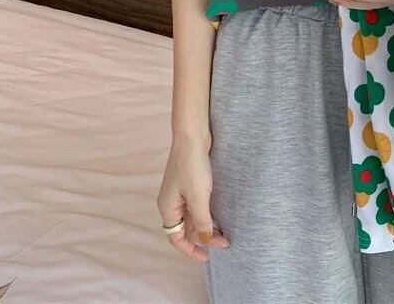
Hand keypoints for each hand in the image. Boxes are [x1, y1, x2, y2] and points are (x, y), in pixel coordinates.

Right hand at [157, 133, 230, 261]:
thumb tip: (203, 240)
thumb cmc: (192, 165)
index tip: (207, 257)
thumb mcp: (199, 197)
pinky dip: (206, 213)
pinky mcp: (190, 182)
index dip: (191, 250)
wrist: (193, 136)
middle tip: (225, 242)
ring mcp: (180, 192)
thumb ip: (201, 221)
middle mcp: (171, 203)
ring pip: (193, 217)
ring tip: (224, 232)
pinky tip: (218, 215)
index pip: (176, 238)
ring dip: (206, 226)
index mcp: (168, 208)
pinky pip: (197, 205)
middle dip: (204, 238)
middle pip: (186, 228)